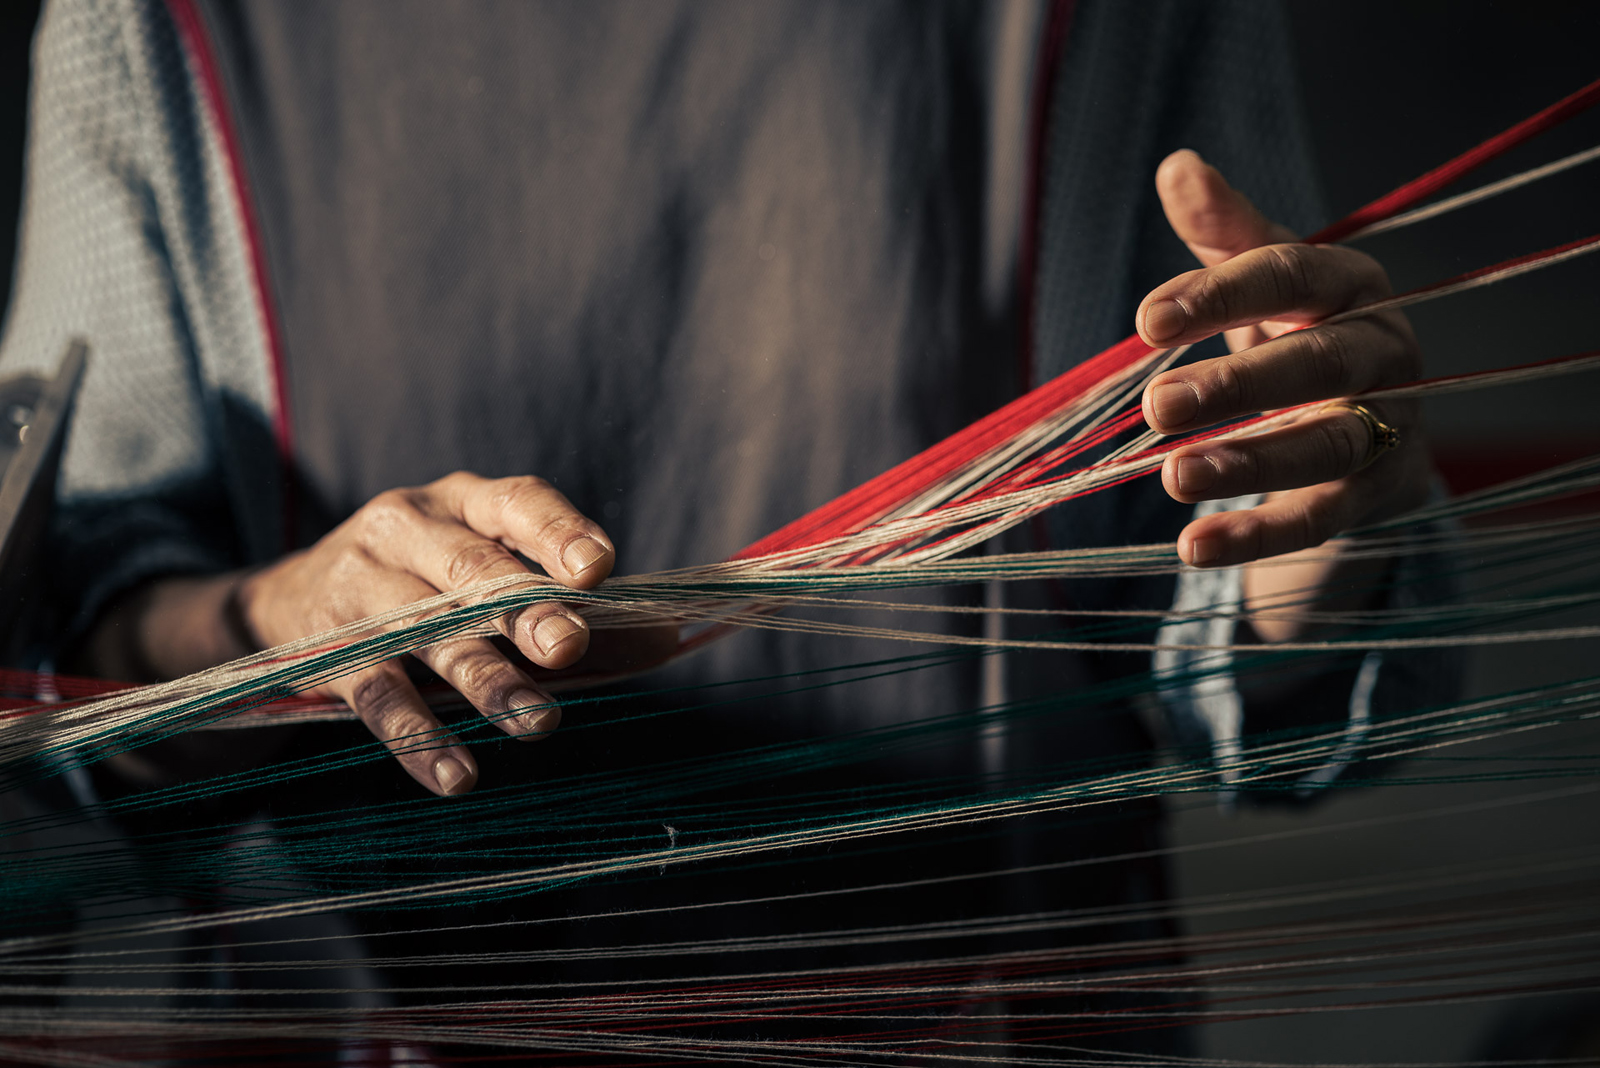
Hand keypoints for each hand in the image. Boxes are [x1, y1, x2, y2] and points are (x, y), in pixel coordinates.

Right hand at [235, 472, 615, 795]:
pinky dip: (419, 739)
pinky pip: (379, 696)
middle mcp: (408, 529)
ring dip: (486, 681)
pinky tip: (457, 776)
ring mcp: (362, 586)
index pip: (518, 502)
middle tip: (570, 646)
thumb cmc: (430, 584)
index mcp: (465, 501)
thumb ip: (579, 608)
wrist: (288, 602)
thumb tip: (665, 639)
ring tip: (538, 723)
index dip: (558, 533)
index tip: (598, 570)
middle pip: (471, 570)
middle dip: (523, 609)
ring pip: (429, 634)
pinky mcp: (329, 650)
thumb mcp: (496, 575)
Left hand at [1135, 151, 1431, 637]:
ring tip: (1174, 478)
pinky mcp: (1379, 494)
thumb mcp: (1265, 279)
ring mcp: (1390, 426)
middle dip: (1237, 386)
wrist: (1376, 418)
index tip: (1147, 323)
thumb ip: (1223, 231)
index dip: (1219, 297)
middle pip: (1317, 365)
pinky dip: (1260, 536)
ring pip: (1326, 445)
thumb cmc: (1301, 330)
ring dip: (1250, 463)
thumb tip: (1177, 165)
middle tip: (1157, 407)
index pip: (1290, 277)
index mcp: (1349, 285)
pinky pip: (1322, 518)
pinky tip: (1195, 547)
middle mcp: (1382, 352)